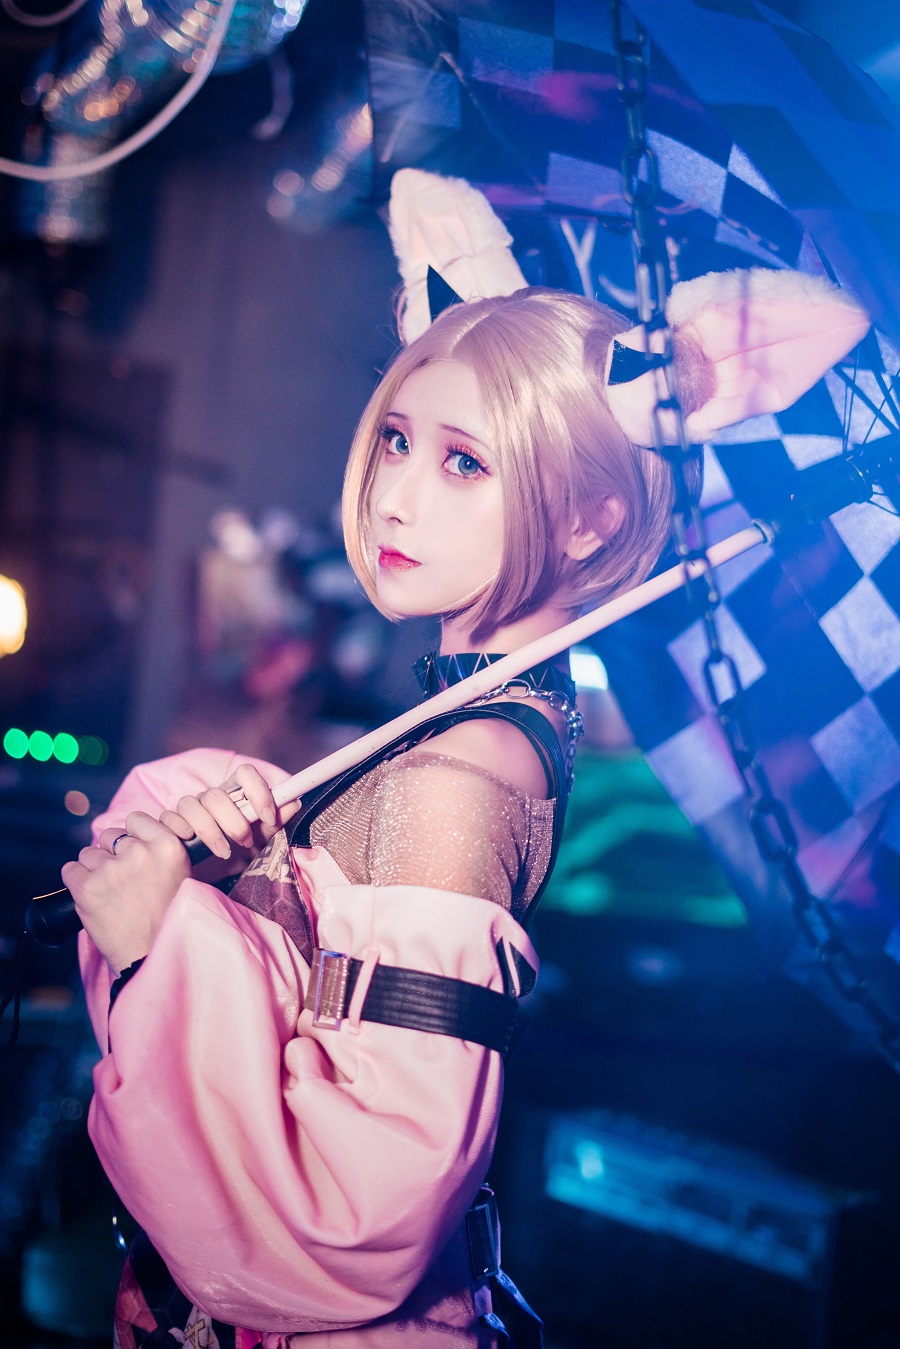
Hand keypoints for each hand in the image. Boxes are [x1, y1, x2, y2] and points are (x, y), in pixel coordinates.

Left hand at [62, 811, 191, 976]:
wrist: (151, 955)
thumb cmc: (167, 919)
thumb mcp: (180, 875)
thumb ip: (159, 851)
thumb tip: (132, 836)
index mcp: (167, 847)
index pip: (136, 819)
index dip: (131, 836)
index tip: (132, 852)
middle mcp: (140, 853)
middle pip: (110, 836)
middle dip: (111, 854)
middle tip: (120, 880)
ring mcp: (111, 869)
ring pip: (88, 853)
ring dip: (93, 869)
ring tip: (108, 893)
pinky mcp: (87, 887)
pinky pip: (70, 870)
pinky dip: (75, 881)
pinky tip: (90, 896)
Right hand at [158, 762, 299, 875]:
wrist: (218, 872)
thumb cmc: (243, 849)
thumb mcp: (263, 838)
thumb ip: (276, 821)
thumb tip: (294, 803)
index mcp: (236, 792)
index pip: (245, 773)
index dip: (258, 791)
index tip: (269, 816)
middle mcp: (212, 796)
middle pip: (216, 794)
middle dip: (233, 821)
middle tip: (246, 841)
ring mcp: (190, 807)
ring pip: (191, 805)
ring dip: (209, 831)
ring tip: (224, 852)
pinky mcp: (171, 822)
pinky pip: (170, 818)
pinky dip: (181, 831)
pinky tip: (192, 845)